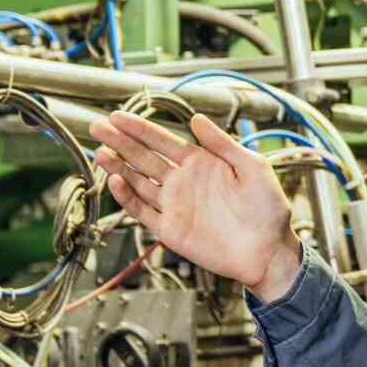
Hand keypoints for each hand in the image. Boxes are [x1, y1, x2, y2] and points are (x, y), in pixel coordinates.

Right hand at [88, 112, 300, 298]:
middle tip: (97, 127)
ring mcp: (174, 205)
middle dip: (120, 142)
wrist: (270, 250)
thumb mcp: (252, 167)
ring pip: (138, 182)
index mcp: (201, 163)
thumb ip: (223, 144)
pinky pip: (143, 212)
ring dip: (118, 167)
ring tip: (100, 151)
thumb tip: (197, 119)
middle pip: (143, 158)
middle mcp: (183, 182)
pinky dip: (128, 198)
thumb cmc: (268, 209)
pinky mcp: (170, 230)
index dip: (139, 128)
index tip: (117, 116)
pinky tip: (115, 182)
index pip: (163, 141)